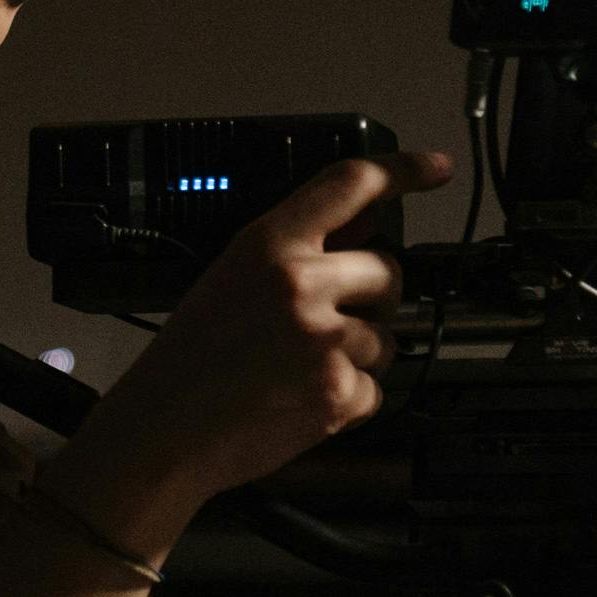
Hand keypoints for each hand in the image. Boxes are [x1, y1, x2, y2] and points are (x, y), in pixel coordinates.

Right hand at [53, 151, 451, 536]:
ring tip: (299, 369)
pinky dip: (348, 399)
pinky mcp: (338, 393)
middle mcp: (302, 284)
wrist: (162, 429)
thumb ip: (296, 249)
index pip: (351, 184)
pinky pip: (375, 389)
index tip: (435, 168)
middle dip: (372, 299)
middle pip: (388, 272)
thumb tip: (361, 227)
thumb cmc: (187, 359)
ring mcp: (324, 340)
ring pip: (387, 337)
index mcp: (268, 246)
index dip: (404, 169)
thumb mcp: (229, 278)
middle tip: (329, 324)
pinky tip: (302, 398)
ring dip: (358, 355)